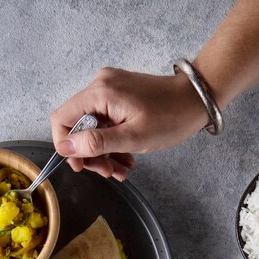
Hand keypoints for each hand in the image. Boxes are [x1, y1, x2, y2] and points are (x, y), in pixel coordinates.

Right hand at [51, 67, 208, 179]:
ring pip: (91, 128)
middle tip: (108, 172)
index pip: (61, 118)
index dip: (66, 146)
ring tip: (120, 171)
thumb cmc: (170, 118)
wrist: (197, 100)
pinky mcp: (119, 96)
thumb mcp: (132, 137)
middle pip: (77, 126)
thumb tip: (66, 148)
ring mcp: (110, 90)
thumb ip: (96, 143)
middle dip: (90, 154)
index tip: (81, 166)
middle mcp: (100, 86)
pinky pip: (105, 123)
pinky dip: (112, 143)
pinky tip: (125, 159)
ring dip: (103, 153)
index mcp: (100, 92)